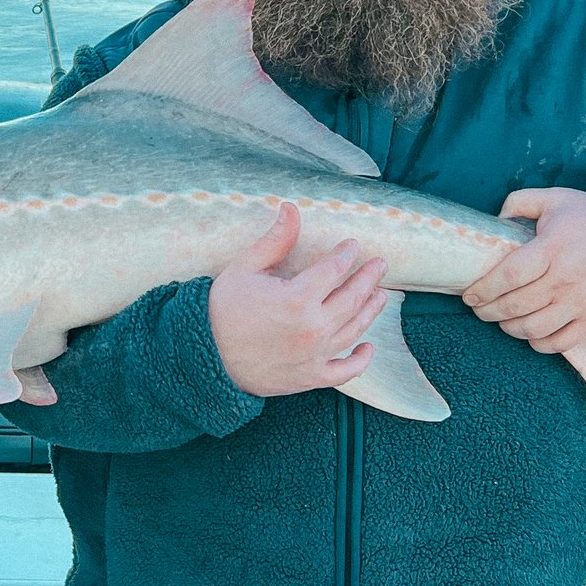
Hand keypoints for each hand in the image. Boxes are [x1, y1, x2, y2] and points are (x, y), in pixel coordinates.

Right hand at [206, 201, 389, 397]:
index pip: (334, 269)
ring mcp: (314, 355)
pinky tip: (368, 348)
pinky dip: (360, 360)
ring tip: (380, 296)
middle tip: (380, 265)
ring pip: (355, 329)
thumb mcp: (244, 269)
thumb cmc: (222, 310)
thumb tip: (291, 208)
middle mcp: (312, 328)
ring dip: (372, 310)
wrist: (205, 357)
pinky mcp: (310, 377)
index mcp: (297, 298)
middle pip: (353, 298)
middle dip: (369, 278)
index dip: (346, 254)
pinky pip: (345, 371)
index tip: (351, 245)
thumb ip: (275, 240)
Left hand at [464, 187, 585, 353]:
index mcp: (553, 248)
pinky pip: (560, 343)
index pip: (510, 275)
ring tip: (500, 320)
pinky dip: (539, 344)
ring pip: (533, 328)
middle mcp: (566, 279)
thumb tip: (495, 219)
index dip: (485, 288)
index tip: (470, 294)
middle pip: (516, 305)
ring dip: (509, 328)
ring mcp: (581, 302)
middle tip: (479, 308)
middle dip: (488, 311)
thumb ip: (520, 201)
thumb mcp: (557, 198)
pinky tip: (529, 333)